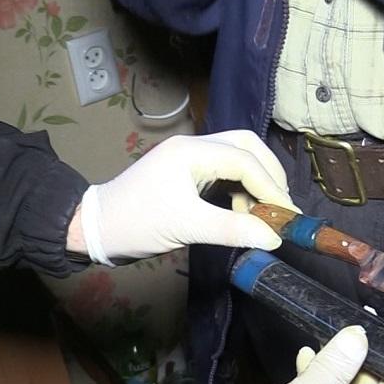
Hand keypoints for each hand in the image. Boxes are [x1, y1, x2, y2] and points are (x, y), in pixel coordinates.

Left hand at [68, 130, 298, 262]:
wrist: (97, 228)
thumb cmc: (136, 224)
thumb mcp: (186, 227)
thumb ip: (232, 229)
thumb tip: (273, 237)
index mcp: (191, 151)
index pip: (245, 159)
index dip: (271, 186)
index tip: (287, 214)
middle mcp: (193, 147)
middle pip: (246, 146)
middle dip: (269, 174)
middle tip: (281, 205)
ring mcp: (189, 158)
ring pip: (237, 158)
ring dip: (255, 183)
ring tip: (261, 215)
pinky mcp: (187, 173)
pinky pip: (224, 173)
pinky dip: (240, 190)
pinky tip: (241, 213)